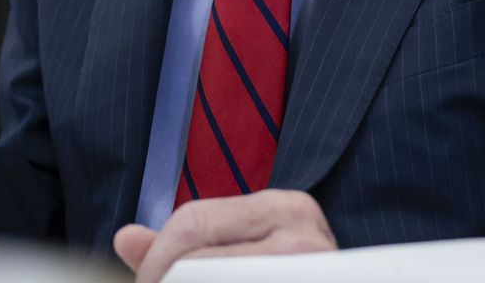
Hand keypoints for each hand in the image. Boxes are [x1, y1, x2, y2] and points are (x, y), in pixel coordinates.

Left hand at [112, 190, 336, 282]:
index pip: (193, 221)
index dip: (157, 261)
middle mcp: (303, 236)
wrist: (358, 281)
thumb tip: (125, 239)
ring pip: (213, 278)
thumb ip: (186, 247)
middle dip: (169, 280)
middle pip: (200, 259)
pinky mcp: (312, 282)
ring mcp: (311, 269)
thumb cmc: (288, 274)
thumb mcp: (242, 255)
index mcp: (286, 208)